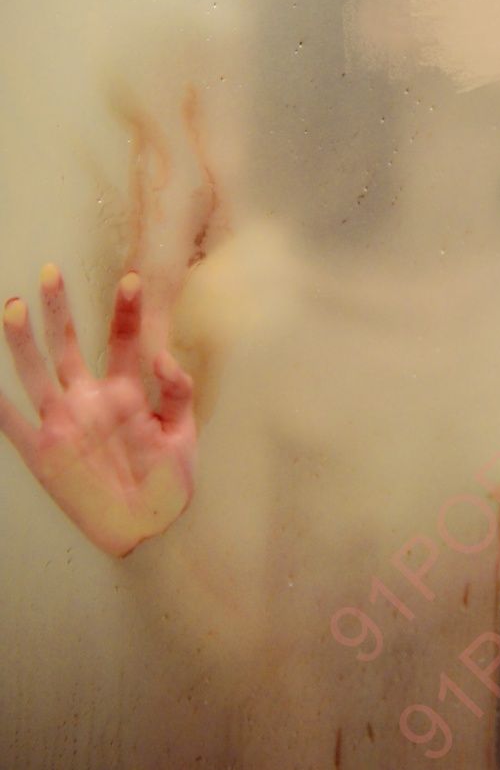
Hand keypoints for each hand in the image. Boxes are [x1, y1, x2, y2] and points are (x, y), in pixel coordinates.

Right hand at [0, 265, 195, 556]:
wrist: (148, 528)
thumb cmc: (168, 480)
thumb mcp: (182, 433)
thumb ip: (176, 393)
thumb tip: (162, 356)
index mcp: (126, 391)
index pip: (123, 341)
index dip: (127, 310)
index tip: (133, 279)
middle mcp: (89, 399)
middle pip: (69, 346)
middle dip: (60, 310)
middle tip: (52, 272)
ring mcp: (64, 422)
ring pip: (37, 373)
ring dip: (25, 341)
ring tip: (15, 306)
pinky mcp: (44, 452)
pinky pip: (13, 425)